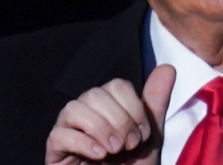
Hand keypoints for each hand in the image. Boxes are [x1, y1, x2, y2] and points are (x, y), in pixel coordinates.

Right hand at [45, 64, 175, 164]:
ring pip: (73, 109)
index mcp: (107, 105)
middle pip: (95, 94)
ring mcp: (67, 130)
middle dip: (119, 120)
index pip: (116, 86)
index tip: (144, 134)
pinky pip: (59, 135)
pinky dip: (83, 143)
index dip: (134, 108)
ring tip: (115, 149)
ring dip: (100, 128)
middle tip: (130, 145)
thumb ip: (156, 102)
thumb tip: (168, 67)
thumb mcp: (150, 135)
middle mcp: (85, 112)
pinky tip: (100, 155)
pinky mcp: (55, 150)